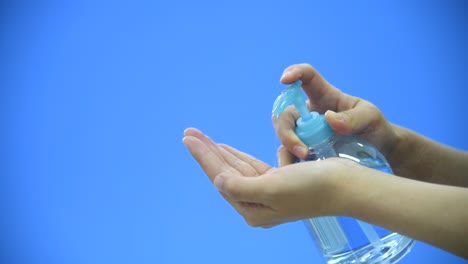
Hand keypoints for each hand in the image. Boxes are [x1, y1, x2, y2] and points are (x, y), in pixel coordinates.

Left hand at [183, 128, 357, 227]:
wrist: (345, 186)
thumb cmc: (311, 188)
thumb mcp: (272, 189)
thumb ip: (240, 186)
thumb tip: (217, 181)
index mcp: (252, 209)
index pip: (221, 178)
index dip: (204, 157)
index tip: (188, 138)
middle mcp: (258, 203)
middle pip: (226, 172)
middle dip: (207, 152)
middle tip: (189, 133)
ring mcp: (268, 192)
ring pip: (237, 168)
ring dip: (221, 152)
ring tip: (202, 138)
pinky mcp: (279, 181)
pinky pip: (252, 166)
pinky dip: (239, 156)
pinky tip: (226, 149)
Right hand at [275, 63, 399, 166]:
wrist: (380, 154)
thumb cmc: (374, 128)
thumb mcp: (371, 117)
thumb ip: (354, 117)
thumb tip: (329, 119)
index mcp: (324, 96)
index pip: (306, 77)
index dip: (294, 73)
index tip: (284, 80)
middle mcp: (309, 114)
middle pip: (285, 115)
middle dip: (286, 131)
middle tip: (302, 150)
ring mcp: (305, 133)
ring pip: (283, 136)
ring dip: (288, 148)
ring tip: (305, 160)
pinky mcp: (304, 152)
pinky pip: (288, 156)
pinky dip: (289, 164)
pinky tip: (300, 172)